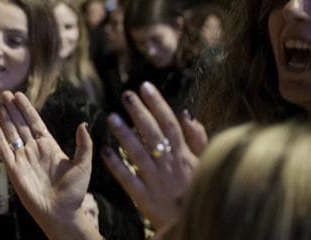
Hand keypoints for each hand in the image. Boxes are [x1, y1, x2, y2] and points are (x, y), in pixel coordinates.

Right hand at [0, 91, 99, 239]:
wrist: (61, 213)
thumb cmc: (74, 192)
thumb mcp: (83, 165)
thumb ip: (83, 145)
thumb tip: (83, 124)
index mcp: (49, 146)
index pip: (34, 122)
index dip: (26, 108)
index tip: (19, 95)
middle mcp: (34, 150)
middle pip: (20, 124)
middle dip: (12, 109)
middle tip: (4, 93)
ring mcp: (23, 159)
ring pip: (11, 134)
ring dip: (5, 119)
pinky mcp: (14, 171)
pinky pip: (5, 152)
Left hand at [102, 82, 207, 230]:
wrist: (195, 224)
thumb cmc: (199, 190)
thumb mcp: (205, 163)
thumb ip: (198, 139)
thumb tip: (187, 113)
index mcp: (183, 155)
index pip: (169, 124)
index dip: (157, 104)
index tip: (145, 86)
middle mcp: (168, 165)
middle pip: (152, 134)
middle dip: (139, 112)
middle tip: (126, 94)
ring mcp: (155, 181)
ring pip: (138, 154)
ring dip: (124, 134)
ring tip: (111, 117)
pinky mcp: (143, 198)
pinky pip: (128, 179)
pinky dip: (116, 165)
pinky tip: (105, 151)